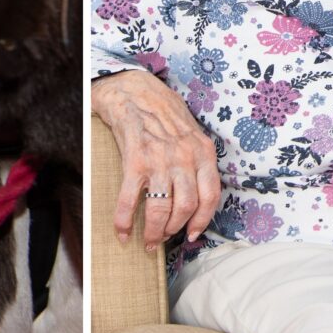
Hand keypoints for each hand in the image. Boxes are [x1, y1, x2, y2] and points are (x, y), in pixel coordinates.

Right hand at [91, 69, 220, 245]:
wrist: (134, 90)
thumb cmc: (163, 112)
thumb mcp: (192, 133)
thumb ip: (197, 160)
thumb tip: (194, 195)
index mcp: (203, 152)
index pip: (210, 196)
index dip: (202, 221)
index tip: (192, 234)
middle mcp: (185, 157)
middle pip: (186, 207)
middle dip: (174, 230)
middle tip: (163, 239)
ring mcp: (160, 160)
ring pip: (161, 209)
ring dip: (154, 232)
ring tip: (147, 242)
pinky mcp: (135, 161)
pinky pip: (131, 200)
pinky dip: (124, 221)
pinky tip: (122, 232)